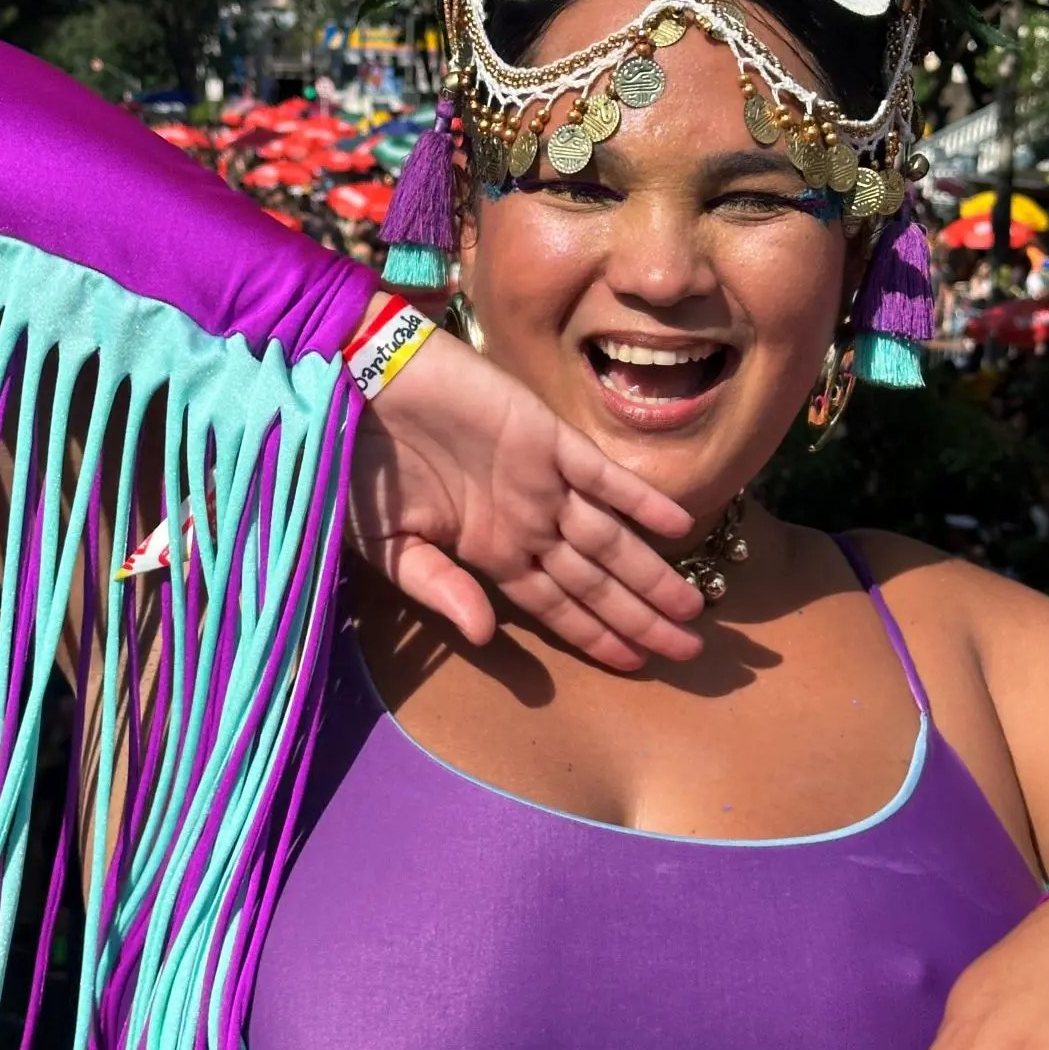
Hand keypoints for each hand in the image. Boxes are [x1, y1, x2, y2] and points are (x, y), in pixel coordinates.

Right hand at [350, 320, 703, 670]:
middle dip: (643, 616)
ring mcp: (541, 481)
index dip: (597, 634)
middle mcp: (526, 522)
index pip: (558, 605)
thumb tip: (484, 634)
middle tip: (691, 652)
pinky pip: (602, 475)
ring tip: (694, 607)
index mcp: (489, 551)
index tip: (638, 662)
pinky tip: (679, 526)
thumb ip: (438, 587)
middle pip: (596, 581)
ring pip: (610, 537)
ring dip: (652, 572)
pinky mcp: (546, 436)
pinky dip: (640, 499)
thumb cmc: (358, 467)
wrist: (354, 387)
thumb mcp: (387, 544)